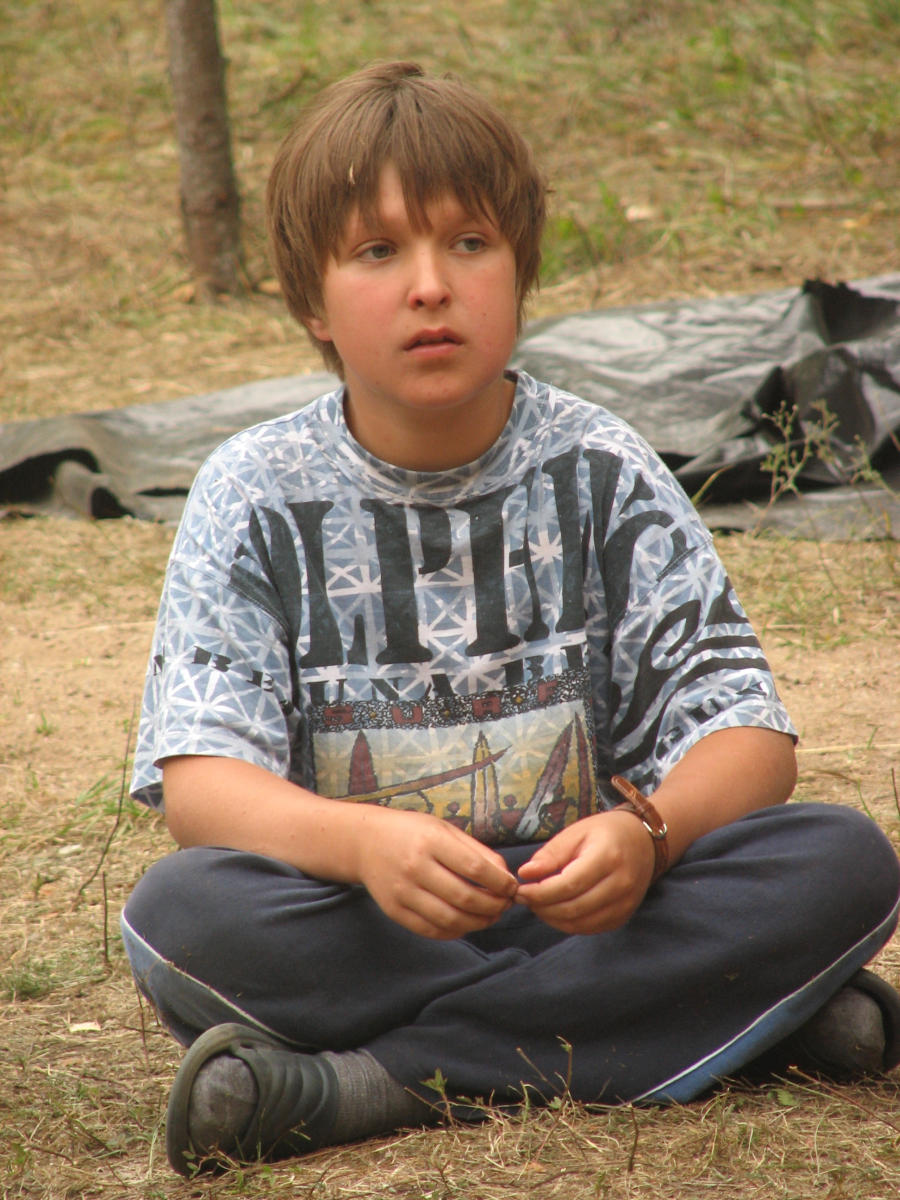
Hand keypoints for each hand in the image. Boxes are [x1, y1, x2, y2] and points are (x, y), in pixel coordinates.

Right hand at [354, 807, 518, 939]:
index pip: (475, 868)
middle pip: (465, 898)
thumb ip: (476, 851)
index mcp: (431, 841)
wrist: (365, 842)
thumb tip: (506, 877)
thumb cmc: (412, 832)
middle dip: (494, 906)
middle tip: (505, 905)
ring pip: (450, 919)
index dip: (500, 882)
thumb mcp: (444, 829)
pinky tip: (466, 922)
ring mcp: (402, 892)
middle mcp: (415, 867)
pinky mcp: (394, 911)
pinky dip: (455, 931)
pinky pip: (431, 930)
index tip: (512, 886)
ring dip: (478, 923)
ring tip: (490, 916)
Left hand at [514, 810, 655, 933]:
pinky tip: (555, 911)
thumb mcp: (575, 833)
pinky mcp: (624, 916)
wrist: (642, 842)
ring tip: (538, 904)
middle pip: (573, 907)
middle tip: (525, 898)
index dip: (540, 892)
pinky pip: (590, 928)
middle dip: (543, 907)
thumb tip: (525, 874)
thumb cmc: (604, 833)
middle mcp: (621, 884)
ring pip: (580, 923)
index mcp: (607, 857)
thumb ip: (550, 855)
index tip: (521, 890)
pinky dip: (568, 924)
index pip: (568, 885)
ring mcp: (625, 903)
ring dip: (552, 918)